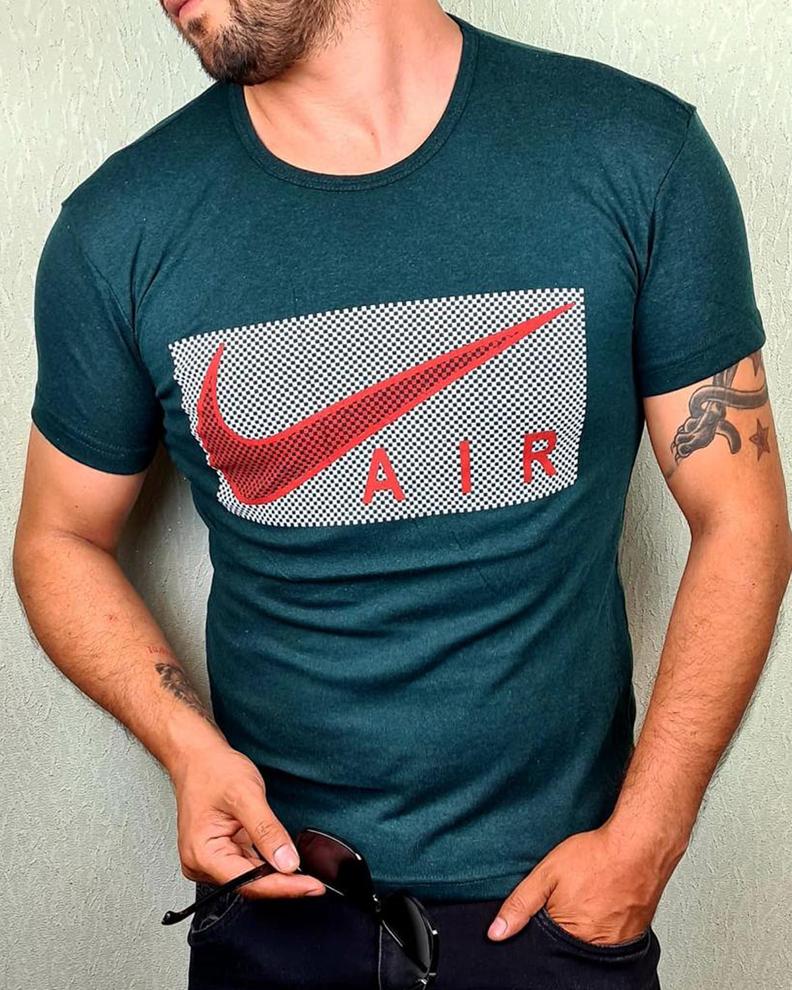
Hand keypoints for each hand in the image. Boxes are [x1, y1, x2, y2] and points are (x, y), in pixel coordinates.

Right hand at [169, 740, 325, 898]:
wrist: (198, 758)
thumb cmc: (213, 770)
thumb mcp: (246, 795)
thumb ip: (267, 830)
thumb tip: (287, 862)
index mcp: (202, 853)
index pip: (248, 882)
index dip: (283, 886)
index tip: (311, 887)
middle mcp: (201, 862)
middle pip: (249, 884)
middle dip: (282, 884)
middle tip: (314, 883)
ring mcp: (209, 859)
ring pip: (249, 877)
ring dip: (276, 876)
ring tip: (305, 876)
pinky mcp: (218, 852)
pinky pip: (246, 866)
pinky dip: (266, 865)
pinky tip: (283, 863)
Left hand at [487, 819, 685, 944]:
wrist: (639, 846)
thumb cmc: (596, 857)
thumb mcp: (547, 874)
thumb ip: (520, 904)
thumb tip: (497, 932)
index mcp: (571, 936)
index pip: (546, 948)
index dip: (543, 927)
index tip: (551, 907)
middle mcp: (596, 947)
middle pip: (569, 946)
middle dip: (564, 926)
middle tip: (574, 896)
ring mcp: (617, 943)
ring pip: (590, 943)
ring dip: (585, 924)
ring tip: (588, 897)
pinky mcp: (633, 935)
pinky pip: (611, 938)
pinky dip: (604, 923)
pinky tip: (603, 902)